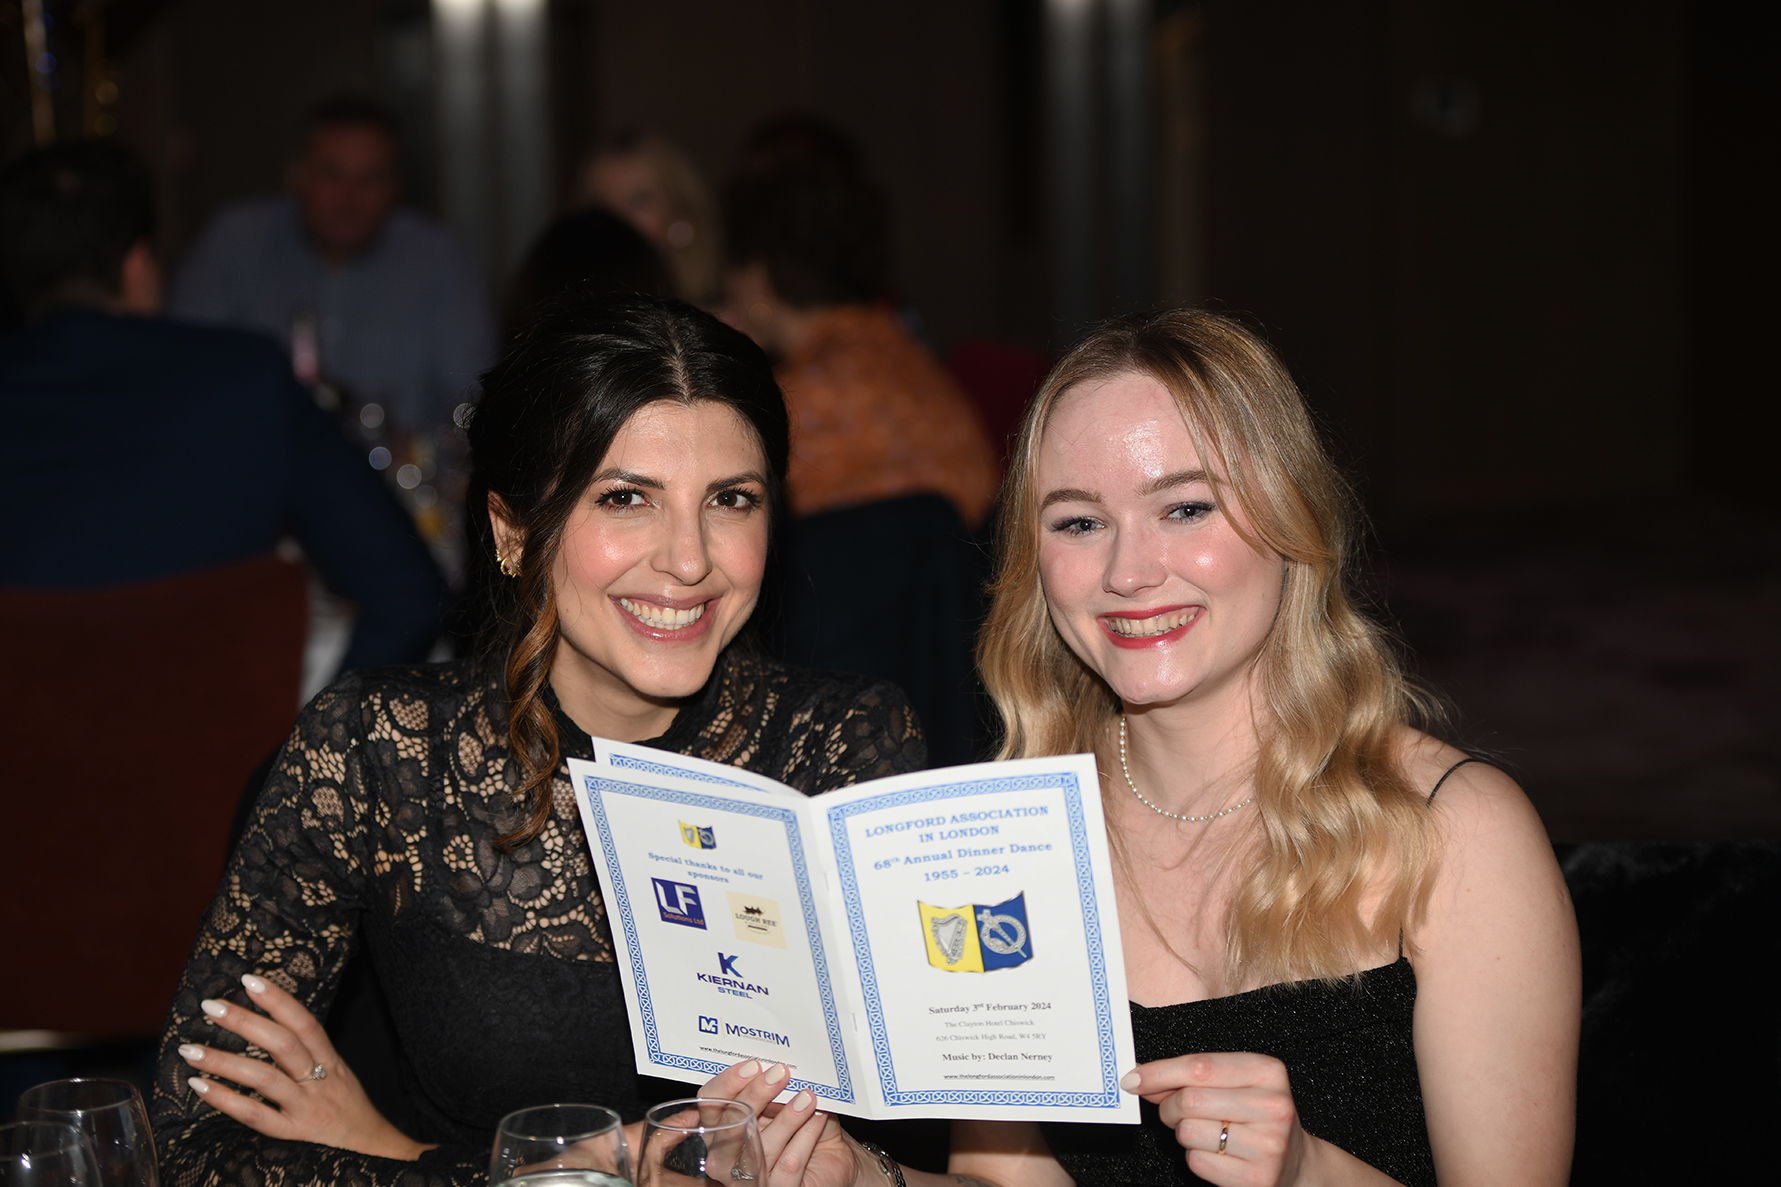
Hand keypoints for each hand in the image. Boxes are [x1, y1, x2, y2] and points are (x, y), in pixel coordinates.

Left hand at [180, 972, 428, 1159]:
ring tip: (191, 1050)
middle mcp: (320, 1081)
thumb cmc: (349, 1108)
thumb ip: (310, 1053)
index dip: (279, 999)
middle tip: (211, 1006)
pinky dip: (225, 1100)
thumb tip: (269, 1024)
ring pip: (265, 1079)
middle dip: (245, 1022)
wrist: (374, 1151)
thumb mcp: (338, 1074)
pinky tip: (200, 1087)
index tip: (250, 979)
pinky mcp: (293, 1135)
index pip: (305, 1023)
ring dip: (224, 1061)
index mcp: (332, 1061)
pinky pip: (256, 1117)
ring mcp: (306, 1109)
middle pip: (283, 1045)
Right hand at [696, 1060, 865, 1186]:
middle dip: (756, 1095)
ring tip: (807, 1097)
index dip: (728, 1083)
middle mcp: (724, 1157)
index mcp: (720, 1128)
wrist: (829, 1159)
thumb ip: (773, 1090)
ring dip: (787, 1118)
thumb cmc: (799, 1127)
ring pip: (760, 1146)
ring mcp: (746, 1179)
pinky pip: (787, 1164)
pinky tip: (817, 1119)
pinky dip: (805, 1137)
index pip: (711, 1104)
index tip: (753, 1065)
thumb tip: (776, 1067)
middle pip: (730, 1125)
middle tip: (780, 1074)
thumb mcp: (782, 1103)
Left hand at [1124, 1052, 1308, 1186]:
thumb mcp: (1237, 1083)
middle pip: (1189, 1100)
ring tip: (1207, 1132)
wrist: (1296, 1164)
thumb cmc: (1257, 1116)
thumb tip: (1142, 1078)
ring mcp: (1267, 1145)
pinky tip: (1218, 1154)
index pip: (1199, 1066)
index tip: (1132, 1078)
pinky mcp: (1256, 1178)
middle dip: (1169, 1106)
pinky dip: (1196, 1157)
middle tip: (1175, 1110)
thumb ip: (1192, 1076)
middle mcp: (1273, 1106)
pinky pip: (1197, 1162)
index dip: (1159, 1072)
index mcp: (1267, 1072)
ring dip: (1183, 1133)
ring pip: (1188, 1132)